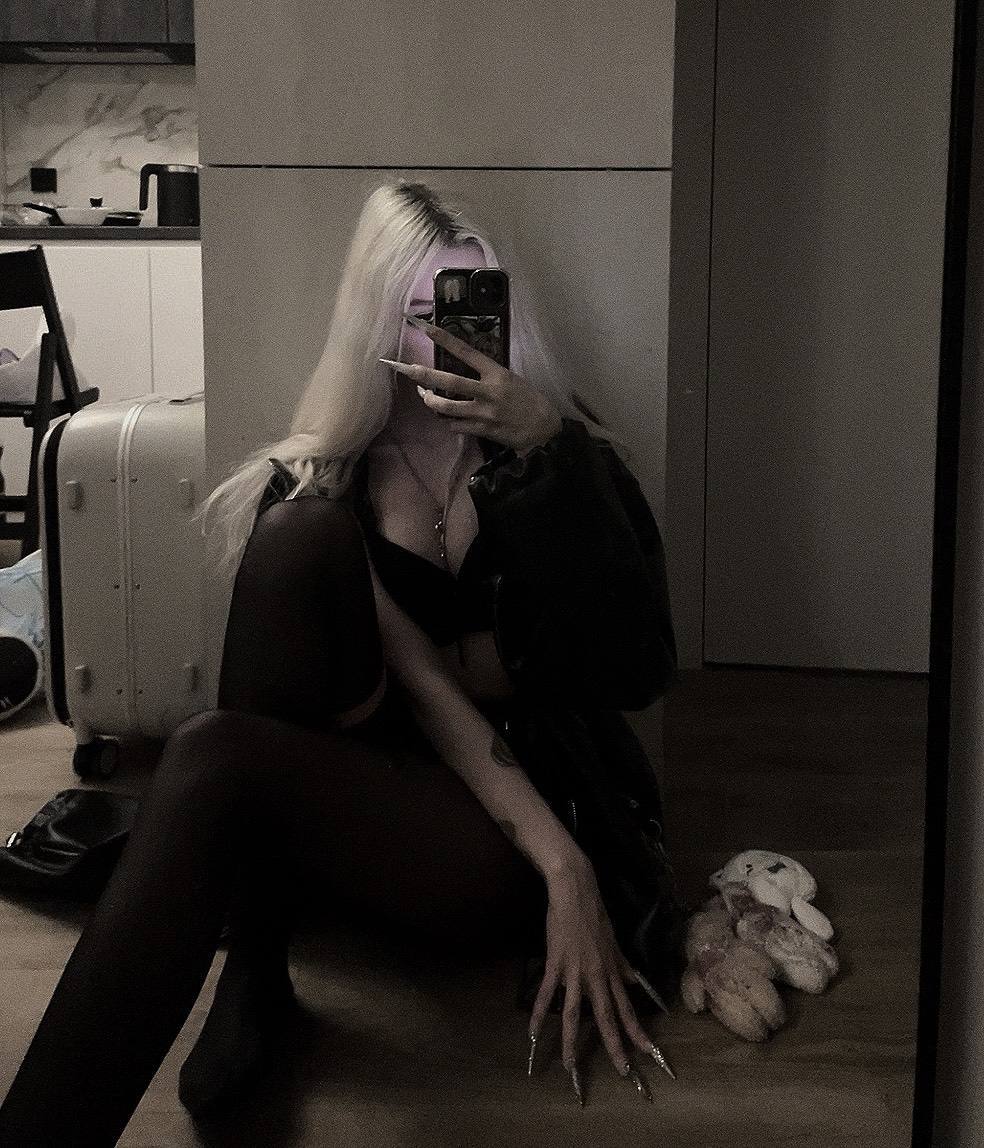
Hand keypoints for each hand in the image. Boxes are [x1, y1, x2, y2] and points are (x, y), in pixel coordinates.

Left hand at [379, 314, 562, 453]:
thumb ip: (488, 375)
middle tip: (407, 370)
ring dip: (430, 401)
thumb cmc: (529, 400)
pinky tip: (448, 418)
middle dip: (424, 375)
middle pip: (449, 381)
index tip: (426, 328)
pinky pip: (455, 425)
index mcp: (497, 373)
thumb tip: (464, 371)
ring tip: (425, 395)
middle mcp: (488, 391)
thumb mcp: (511, 380)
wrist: (544, 429)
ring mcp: (484, 412)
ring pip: (446, 407)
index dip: (445, 339)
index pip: (467, 352)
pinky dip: (448, 421)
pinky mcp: (482, 430)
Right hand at [530, 857, 664, 1101]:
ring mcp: (575, 972)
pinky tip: (532, 1034)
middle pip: (607, 1018)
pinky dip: (537, 1014)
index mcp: (612, 972)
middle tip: (624, 1074)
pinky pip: (546, 994)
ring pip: (573, 1014)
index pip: (628, 1009)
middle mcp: (597, 977)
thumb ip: (622, 965)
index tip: (651, 1054)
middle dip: (615, 1047)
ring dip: (571, 1043)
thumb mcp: (614, 942)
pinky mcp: (556, 964)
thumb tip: (634, 982)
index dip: (639, 1032)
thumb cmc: (594, 915)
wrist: (576, 892)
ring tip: (570, 1068)